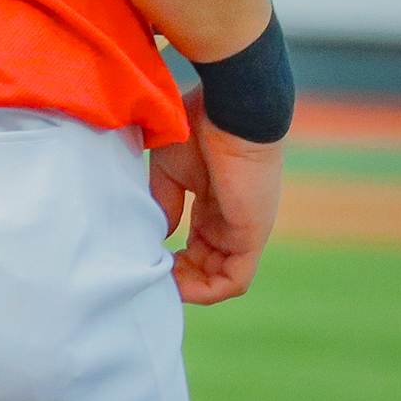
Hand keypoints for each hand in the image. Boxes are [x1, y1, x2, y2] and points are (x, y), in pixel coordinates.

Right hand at [149, 85, 283, 304]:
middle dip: (179, 277)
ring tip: (163, 283)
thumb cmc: (198, 128)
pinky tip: (181, 287)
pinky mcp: (252, 236)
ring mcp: (242, 229)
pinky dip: (208, 290)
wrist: (229, 109)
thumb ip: (166, 203)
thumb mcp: (169, 170)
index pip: (198, 245)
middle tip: (152, 276)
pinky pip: (235, 279)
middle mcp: (229, 219)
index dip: (174, 259)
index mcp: (213, 202)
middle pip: (207, 265)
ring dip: (191, 287)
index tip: (149, 259)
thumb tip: (160, 236)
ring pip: (220, 277)